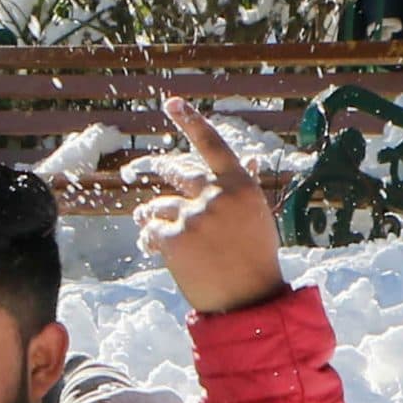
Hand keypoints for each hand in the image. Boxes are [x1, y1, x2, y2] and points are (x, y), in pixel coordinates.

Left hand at [129, 97, 285, 314]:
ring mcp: (193, 217)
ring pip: (157, 205)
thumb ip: (244, 186)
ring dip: (153, 216)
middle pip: (176, 172)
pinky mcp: (174, 238)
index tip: (172, 102)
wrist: (247, 300)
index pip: (213, 146)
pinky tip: (159, 251)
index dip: (192, 122)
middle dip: (160, 170)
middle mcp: (216, 196)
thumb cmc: (255, 256)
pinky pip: (149, 230)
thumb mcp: (256, 216)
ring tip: (167, 233)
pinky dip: (151, 239)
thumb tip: (249, 157)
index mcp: (240, 187)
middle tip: (147, 166)